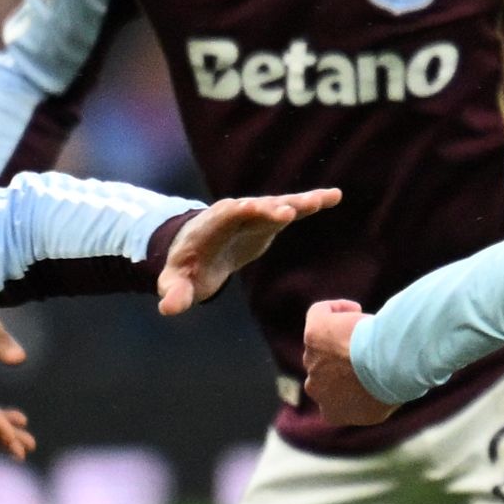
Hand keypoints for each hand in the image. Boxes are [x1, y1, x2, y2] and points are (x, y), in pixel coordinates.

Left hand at [155, 187, 339, 315]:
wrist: (198, 251)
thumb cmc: (186, 268)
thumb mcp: (177, 282)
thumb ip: (175, 293)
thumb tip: (169, 308)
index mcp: (212, 225)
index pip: (227, 214)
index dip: (243, 212)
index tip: (259, 210)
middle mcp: (235, 213)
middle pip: (256, 206)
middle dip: (272, 208)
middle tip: (291, 210)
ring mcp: (254, 214)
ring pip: (279, 204)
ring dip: (299, 202)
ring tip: (325, 198)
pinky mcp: (270, 219)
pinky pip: (292, 209)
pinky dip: (311, 203)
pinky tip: (334, 196)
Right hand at [300, 297, 391, 425]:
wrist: (387, 366)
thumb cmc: (395, 384)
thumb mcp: (387, 401)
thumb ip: (376, 397)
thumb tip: (386, 385)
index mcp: (334, 413)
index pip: (335, 400)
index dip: (352, 386)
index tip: (371, 374)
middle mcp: (317, 389)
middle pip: (326, 371)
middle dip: (346, 361)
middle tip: (373, 349)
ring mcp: (312, 359)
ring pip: (325, 345)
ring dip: (344, 336)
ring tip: (370, 329)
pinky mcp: (314, 333)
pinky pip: (319, 314)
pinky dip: (335, 310)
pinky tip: (357, 310)